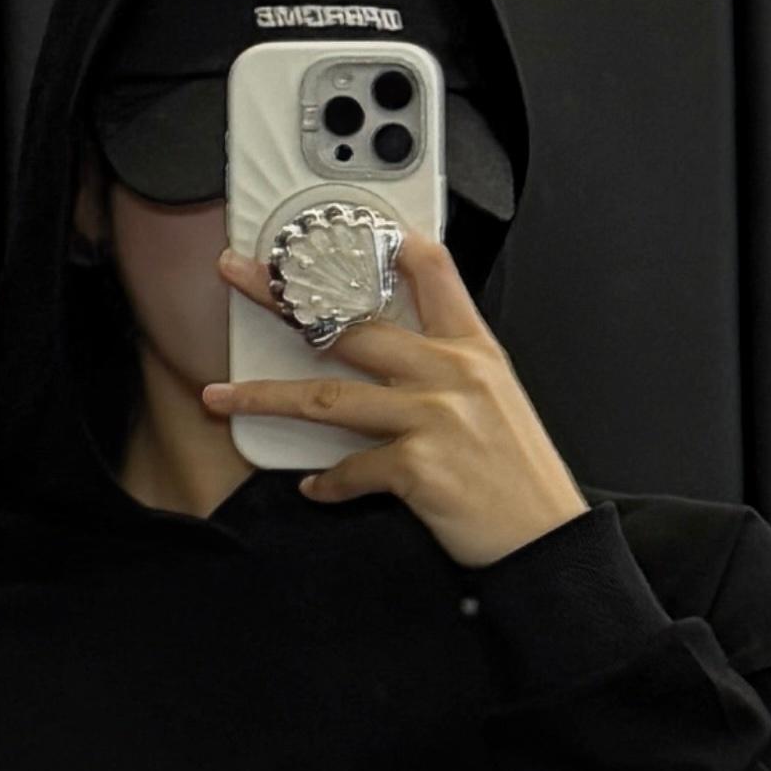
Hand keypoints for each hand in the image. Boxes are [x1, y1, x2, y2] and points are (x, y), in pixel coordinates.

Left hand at [204, 231, 588, 572]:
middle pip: (352, 321)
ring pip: (328, 397)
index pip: (428, 268)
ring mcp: (435, 417)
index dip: (377, 242)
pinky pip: (351, 468)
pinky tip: (314, 487)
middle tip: (241, 279)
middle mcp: (452, 373)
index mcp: (474, 349)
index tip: (331, 231)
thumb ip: (449, 366)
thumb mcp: (498, 399)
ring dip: (266, 395)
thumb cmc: (519, 475)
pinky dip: (327, 482)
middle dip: (286, 297)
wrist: (547, 539)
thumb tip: (393, 352)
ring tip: (223, 396)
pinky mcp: (419, 467)